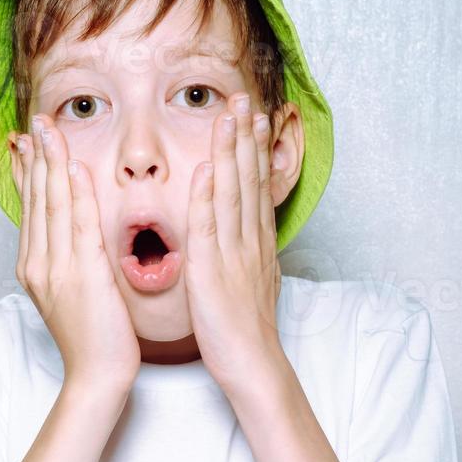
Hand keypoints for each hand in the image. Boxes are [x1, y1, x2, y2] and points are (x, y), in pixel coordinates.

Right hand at [13, 114, 140, 392]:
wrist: (97, 375)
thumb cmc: (94, 336)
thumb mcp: (73, 292)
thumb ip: (69, 258)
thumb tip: (74, 232)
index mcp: (35, 266)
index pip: (31, 208)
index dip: (29, 172)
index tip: (28, 142)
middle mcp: (39, 263)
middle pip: (37, 200)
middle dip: (36, 157)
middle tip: (37, 121)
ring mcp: (57, 269)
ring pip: (52, 205)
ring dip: (52, 163)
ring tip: (50, 129)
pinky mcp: (82, 275)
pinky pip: (78, 226)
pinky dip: (74, 194)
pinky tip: (74, 168)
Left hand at [185, 91, 282, 392]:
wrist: (253, 363)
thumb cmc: (247, 330)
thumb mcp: (255, 282)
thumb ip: (249, 252)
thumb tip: (249, 233)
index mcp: (256, 243)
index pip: (255, 186)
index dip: (254, 149)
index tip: (254, 117)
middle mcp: (249, 241)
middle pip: (247, 179)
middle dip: (245, 136)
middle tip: (244, 98)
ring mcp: (232, 254)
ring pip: (231, 194)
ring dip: (230, 152)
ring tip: (229, 116)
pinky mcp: (212, 271)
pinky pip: (209, 228)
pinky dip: (207, 196)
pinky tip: (205, 169)